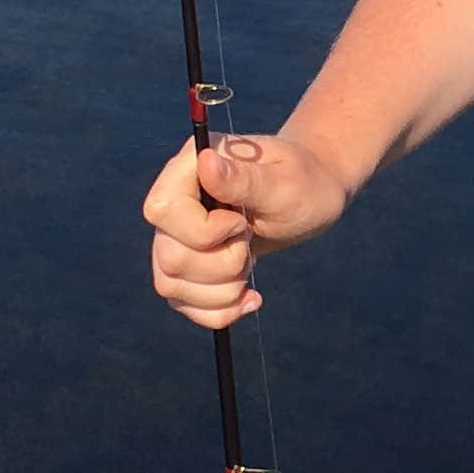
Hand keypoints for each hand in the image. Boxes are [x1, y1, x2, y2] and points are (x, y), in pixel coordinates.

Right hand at [144, 130, 348, 331]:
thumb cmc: (302, 182)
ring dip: (221, 291)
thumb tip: (205, 161)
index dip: (202, 231)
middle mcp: (175, 201)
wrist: (311, 195)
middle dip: (220, 265)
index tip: (241, 224)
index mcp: (189, 168)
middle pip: (168, 256)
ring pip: (170, 284)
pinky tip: (249, 299)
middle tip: (250, 241)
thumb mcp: (282, 184)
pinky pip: (183, 302)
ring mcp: (177, 235)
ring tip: (249, 265)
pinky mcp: (187, 264)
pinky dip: (218, 311)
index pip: (162, 211)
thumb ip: (243, 179)